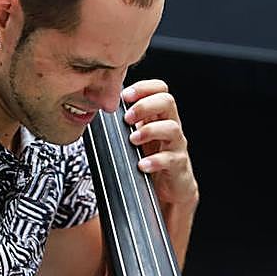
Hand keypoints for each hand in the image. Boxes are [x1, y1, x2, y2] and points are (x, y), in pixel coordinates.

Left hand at [121, 80, 198, 209]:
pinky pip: (170, 159)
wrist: (171, 187)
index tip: (124, 96)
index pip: (159, 89)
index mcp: (159, 116)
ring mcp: (176, 145)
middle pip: (167, 101)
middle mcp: (171, 126)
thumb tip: (99, 108)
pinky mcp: (178, 165)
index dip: (143, 87)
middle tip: (127, 118)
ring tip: (133, 140)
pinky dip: (155, 161)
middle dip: (144, 106)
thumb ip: (126, 121)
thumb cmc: (152, 158)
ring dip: (149, 131)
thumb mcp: (138, 135)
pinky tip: (142, 165)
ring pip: (172, 128)